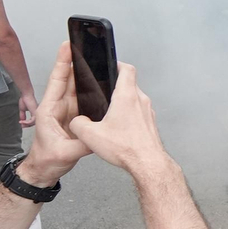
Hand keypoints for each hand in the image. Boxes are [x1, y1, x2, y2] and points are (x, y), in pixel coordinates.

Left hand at [16, 42, 92, 186]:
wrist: (44, 172)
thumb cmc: (46, 160)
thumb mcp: (65, 153)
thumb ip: (84, 142)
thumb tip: (100, 134)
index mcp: (49, 110)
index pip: (57, 80)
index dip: (62, 62)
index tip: (67, 45)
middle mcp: (58, 107)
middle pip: (69, 80)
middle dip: (77, 62)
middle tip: (87, 47)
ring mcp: (67, 112)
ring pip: (78, 89)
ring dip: (87, 77)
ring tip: (98, 63)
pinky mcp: (75, 118)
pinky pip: (85, 101)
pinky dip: (93, 92)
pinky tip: (101, 86)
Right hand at [67, 62, 170, 177]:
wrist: (148, 164)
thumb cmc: (126, 148)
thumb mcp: (91, 136)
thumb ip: (78, 124)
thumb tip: (76, 122)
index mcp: (127, 96)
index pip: (127, 69)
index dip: (117, 64)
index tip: (109, 66)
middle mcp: (141, 101)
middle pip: (131, 83)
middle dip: (117, 85)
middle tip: (106, 90)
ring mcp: (148, 112)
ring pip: (136, 99)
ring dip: (124, 101)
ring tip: (111, 111)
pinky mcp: (151, 124)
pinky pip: (140, 113)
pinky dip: (131, 115)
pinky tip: (121, 127)